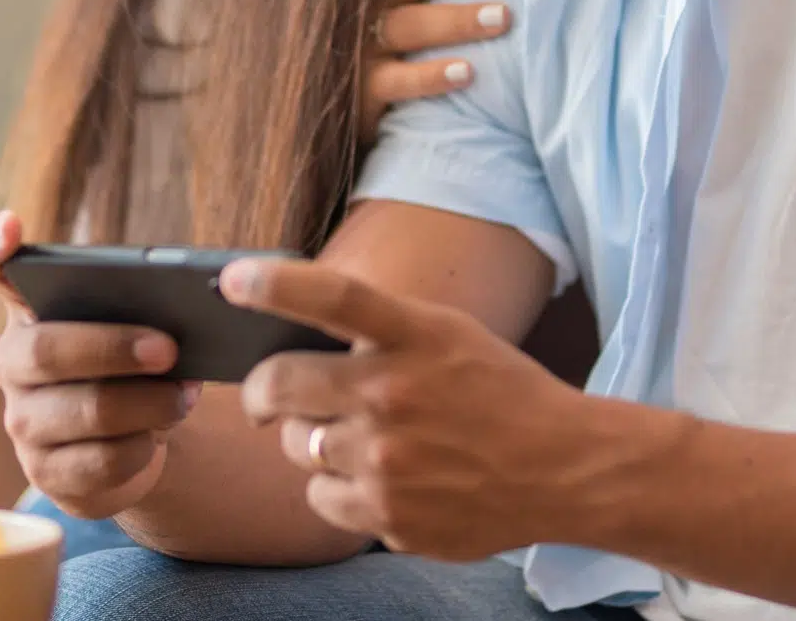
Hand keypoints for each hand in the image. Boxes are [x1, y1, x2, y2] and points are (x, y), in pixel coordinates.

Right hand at [0, 212, 199, 519]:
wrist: (134, 444)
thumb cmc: (136, 368)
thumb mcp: (140, 329)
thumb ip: (146, 309)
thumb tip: (188, 308)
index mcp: (32, 309)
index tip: (12, 223)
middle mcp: (12, 362)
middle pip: (45, 351)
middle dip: (112, 348)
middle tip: (169, 348)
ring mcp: (23, 421)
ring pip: (78, 411)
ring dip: (143, 403)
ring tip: (185, 395)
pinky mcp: (45, 473)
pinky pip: (95, 462)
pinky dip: (139, 448)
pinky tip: (159, 438)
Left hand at [225, 258, 586, 560]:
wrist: (564, 468)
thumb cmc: (498, 391)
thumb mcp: (448, 334)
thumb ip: (379, 330)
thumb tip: (291, 333)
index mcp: (415, 335)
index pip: (333, 296)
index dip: (274, 284)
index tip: (231, 280)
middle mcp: (393, 395)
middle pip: (277, 385)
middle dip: (259, 392)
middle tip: (265, 396)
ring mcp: (387, 461)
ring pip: (294, 447)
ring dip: (309, 441)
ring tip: (359, 439)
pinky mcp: (387, 516)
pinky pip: (319, 498)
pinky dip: (336, 489)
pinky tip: (380, 478)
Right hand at [361, 0, 529, 142]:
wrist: (343, 114)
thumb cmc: (400, 57)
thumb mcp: (417, 11)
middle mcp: (376, 3)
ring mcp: (365, 46)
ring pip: (409, 25)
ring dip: (457, 19)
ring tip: (504, 17)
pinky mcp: (362, 91)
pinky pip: (395, 81)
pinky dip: (429, 77)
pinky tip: (466, 74)